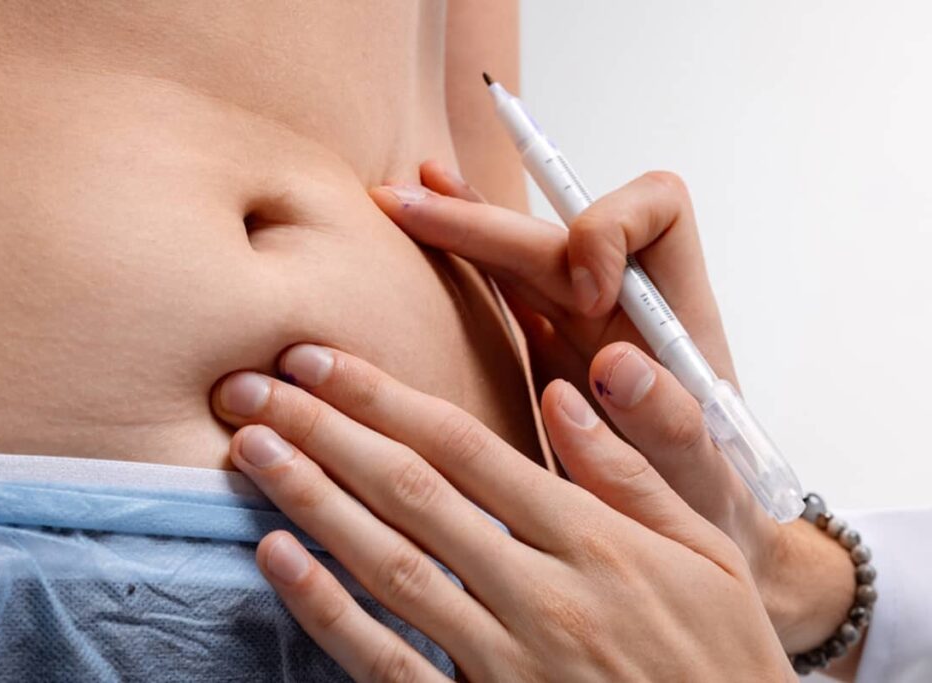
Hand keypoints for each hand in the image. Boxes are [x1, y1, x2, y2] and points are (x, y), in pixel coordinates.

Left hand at [213, 345, 792, 681]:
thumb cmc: (721, 660)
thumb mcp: (707, 557)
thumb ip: (633, 473)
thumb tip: (565, 396)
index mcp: (594, 540)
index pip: (465, 447)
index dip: (383, 396)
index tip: (322, 359)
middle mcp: (541, 591)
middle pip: (411, 491)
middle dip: (326, 429)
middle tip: (257, 386)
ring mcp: (506, 658)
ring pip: (389, 562)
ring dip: (312, 500)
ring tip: (253, 449)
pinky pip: (389, 660)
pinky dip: (326, 609)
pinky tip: (276, 558)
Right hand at [370, 164, 856, 660]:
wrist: (694, 530)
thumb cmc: (708, 508)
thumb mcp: (700, 482)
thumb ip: (670, 426)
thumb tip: (617, 363)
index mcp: (673, 314)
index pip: (656, 211)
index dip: (610, 232)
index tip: (586, 294)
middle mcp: (622, 302)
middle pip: (554, 227)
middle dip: (483, 218)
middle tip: (409, 204)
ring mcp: (577, 319)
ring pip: (516, 247)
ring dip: (459, 220)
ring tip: (402, 196)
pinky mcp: (543, 344)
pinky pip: (498, 284)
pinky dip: (457, 253)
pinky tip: (420, 227)